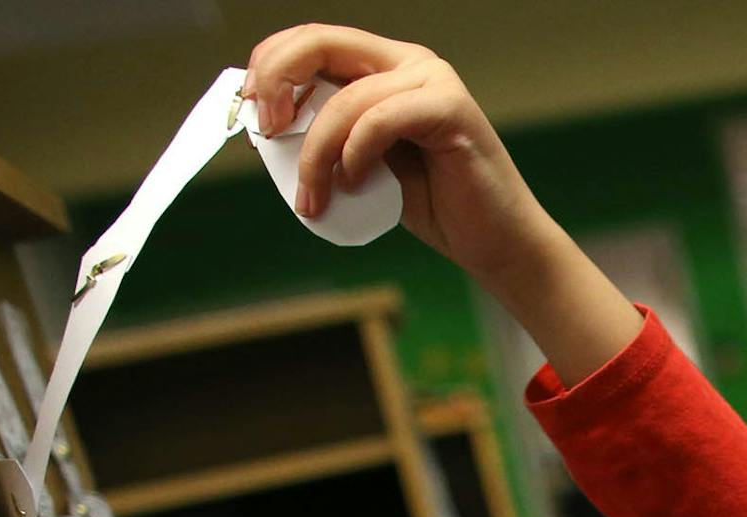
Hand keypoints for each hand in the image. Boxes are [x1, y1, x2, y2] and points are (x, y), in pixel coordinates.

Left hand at [241, 23, 639, 380]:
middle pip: (319, 43)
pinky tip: (355, 185)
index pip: (311, 42)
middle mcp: (407, 62)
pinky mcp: (450, 108)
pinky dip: (355, 154)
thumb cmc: (434, 206)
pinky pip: (380, 120)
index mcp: (383, 67)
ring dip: (315, 154)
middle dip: (277, 83)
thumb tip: (269, 129)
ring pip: (345, 99)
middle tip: (265, 133)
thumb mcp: (361, 165)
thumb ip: (327, 137)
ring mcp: (431, 80)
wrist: (494, 243)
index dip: (270, 68)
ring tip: (314, 200)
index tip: (253, 119)